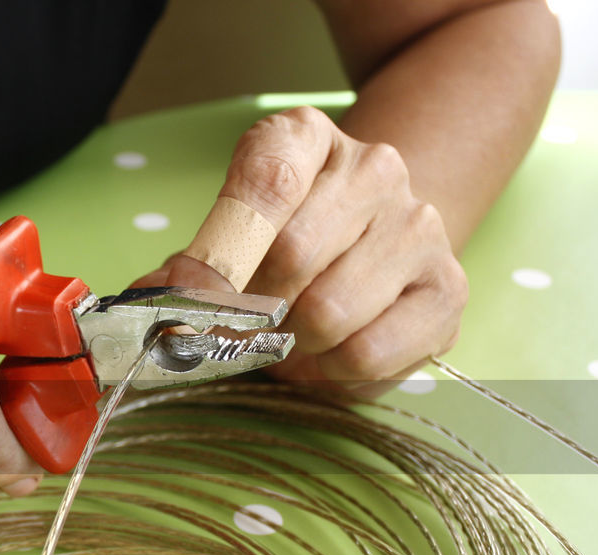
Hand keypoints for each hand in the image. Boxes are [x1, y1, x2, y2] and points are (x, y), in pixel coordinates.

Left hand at [142, 106, 467, 394]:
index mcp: (307, 137)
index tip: (183, 300)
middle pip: (294, 257)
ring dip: (291, 346)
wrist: (373, 234)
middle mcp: (376, 169)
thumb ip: (190, 264)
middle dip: (250, 311)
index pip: (265, 179)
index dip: (216, 256)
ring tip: (285, 340)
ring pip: (330, 313)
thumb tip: (150, 300)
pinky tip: (322, 358)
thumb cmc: (283, 237)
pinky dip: (329, 374)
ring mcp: (420, 228)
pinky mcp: (447, 292)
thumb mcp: (229, 231)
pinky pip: (369, 355)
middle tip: (237, 329)